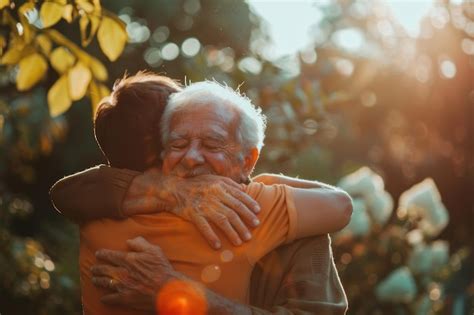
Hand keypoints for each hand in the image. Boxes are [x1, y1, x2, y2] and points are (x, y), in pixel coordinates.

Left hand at [91, 237, 180, 310]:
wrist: (166, 289)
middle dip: (97, 268)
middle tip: (93, 269)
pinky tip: (103, 298)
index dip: (103, 254)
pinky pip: (111, 298)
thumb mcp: (154, 250)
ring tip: (94, 280)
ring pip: (105, 282)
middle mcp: (122, 272)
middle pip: (105, 269)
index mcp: (128, 260)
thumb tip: (129, 240)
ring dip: (98, 281)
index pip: (111, 255)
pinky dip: (106, 298)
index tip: (98, 253)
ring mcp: (122, 286)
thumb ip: (140, 243)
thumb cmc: (161, 269)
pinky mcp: (125, 298)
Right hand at [123, 169, 260, 248]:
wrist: (174, 188)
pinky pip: (204, 227)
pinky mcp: (193, 214)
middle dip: (245, 222)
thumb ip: (230, 183)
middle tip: (253, 231)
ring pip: (222, 220)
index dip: (250, 205)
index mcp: (220, 186)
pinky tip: (218, 246)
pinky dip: (211, 236)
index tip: (258, 214)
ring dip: (233, 232)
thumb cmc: (197, 184)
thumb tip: (245, 188)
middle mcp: (214, 196)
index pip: (239, 197)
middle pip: (233, 211)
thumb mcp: (214, 179)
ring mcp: (204, 206)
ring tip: (240, 242)